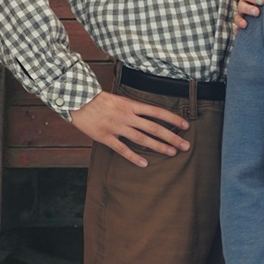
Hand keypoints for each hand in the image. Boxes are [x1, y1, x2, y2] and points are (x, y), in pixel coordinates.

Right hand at [70, 90, 189, 167]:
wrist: (78, 100)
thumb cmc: (100, 100)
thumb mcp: (120, 99)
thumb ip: (134, 109)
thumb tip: (150, 116)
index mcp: (132, 105)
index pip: (158, 112)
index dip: (173, 119)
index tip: (186, 125)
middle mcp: (127, 116)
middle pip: (154, 127)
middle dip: (171, 136)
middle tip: (186, 145)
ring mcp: (116, 126)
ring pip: (142, 138)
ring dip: (158, 146)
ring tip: (172, 153)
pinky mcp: (105, 136)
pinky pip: (121, 149)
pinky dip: (133, 156)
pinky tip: (144, 163)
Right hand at [232, 0, 263, 31]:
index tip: (262, 2)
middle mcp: (245, 3)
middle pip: (241, 5)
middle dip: (248, 9)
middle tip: (257, 13)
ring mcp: (244, 14)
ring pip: (237, 17)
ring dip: (240, 20)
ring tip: (246, 25)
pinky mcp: (245, 24)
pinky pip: (237, 28)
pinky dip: (237, 31)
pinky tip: (239, 33)